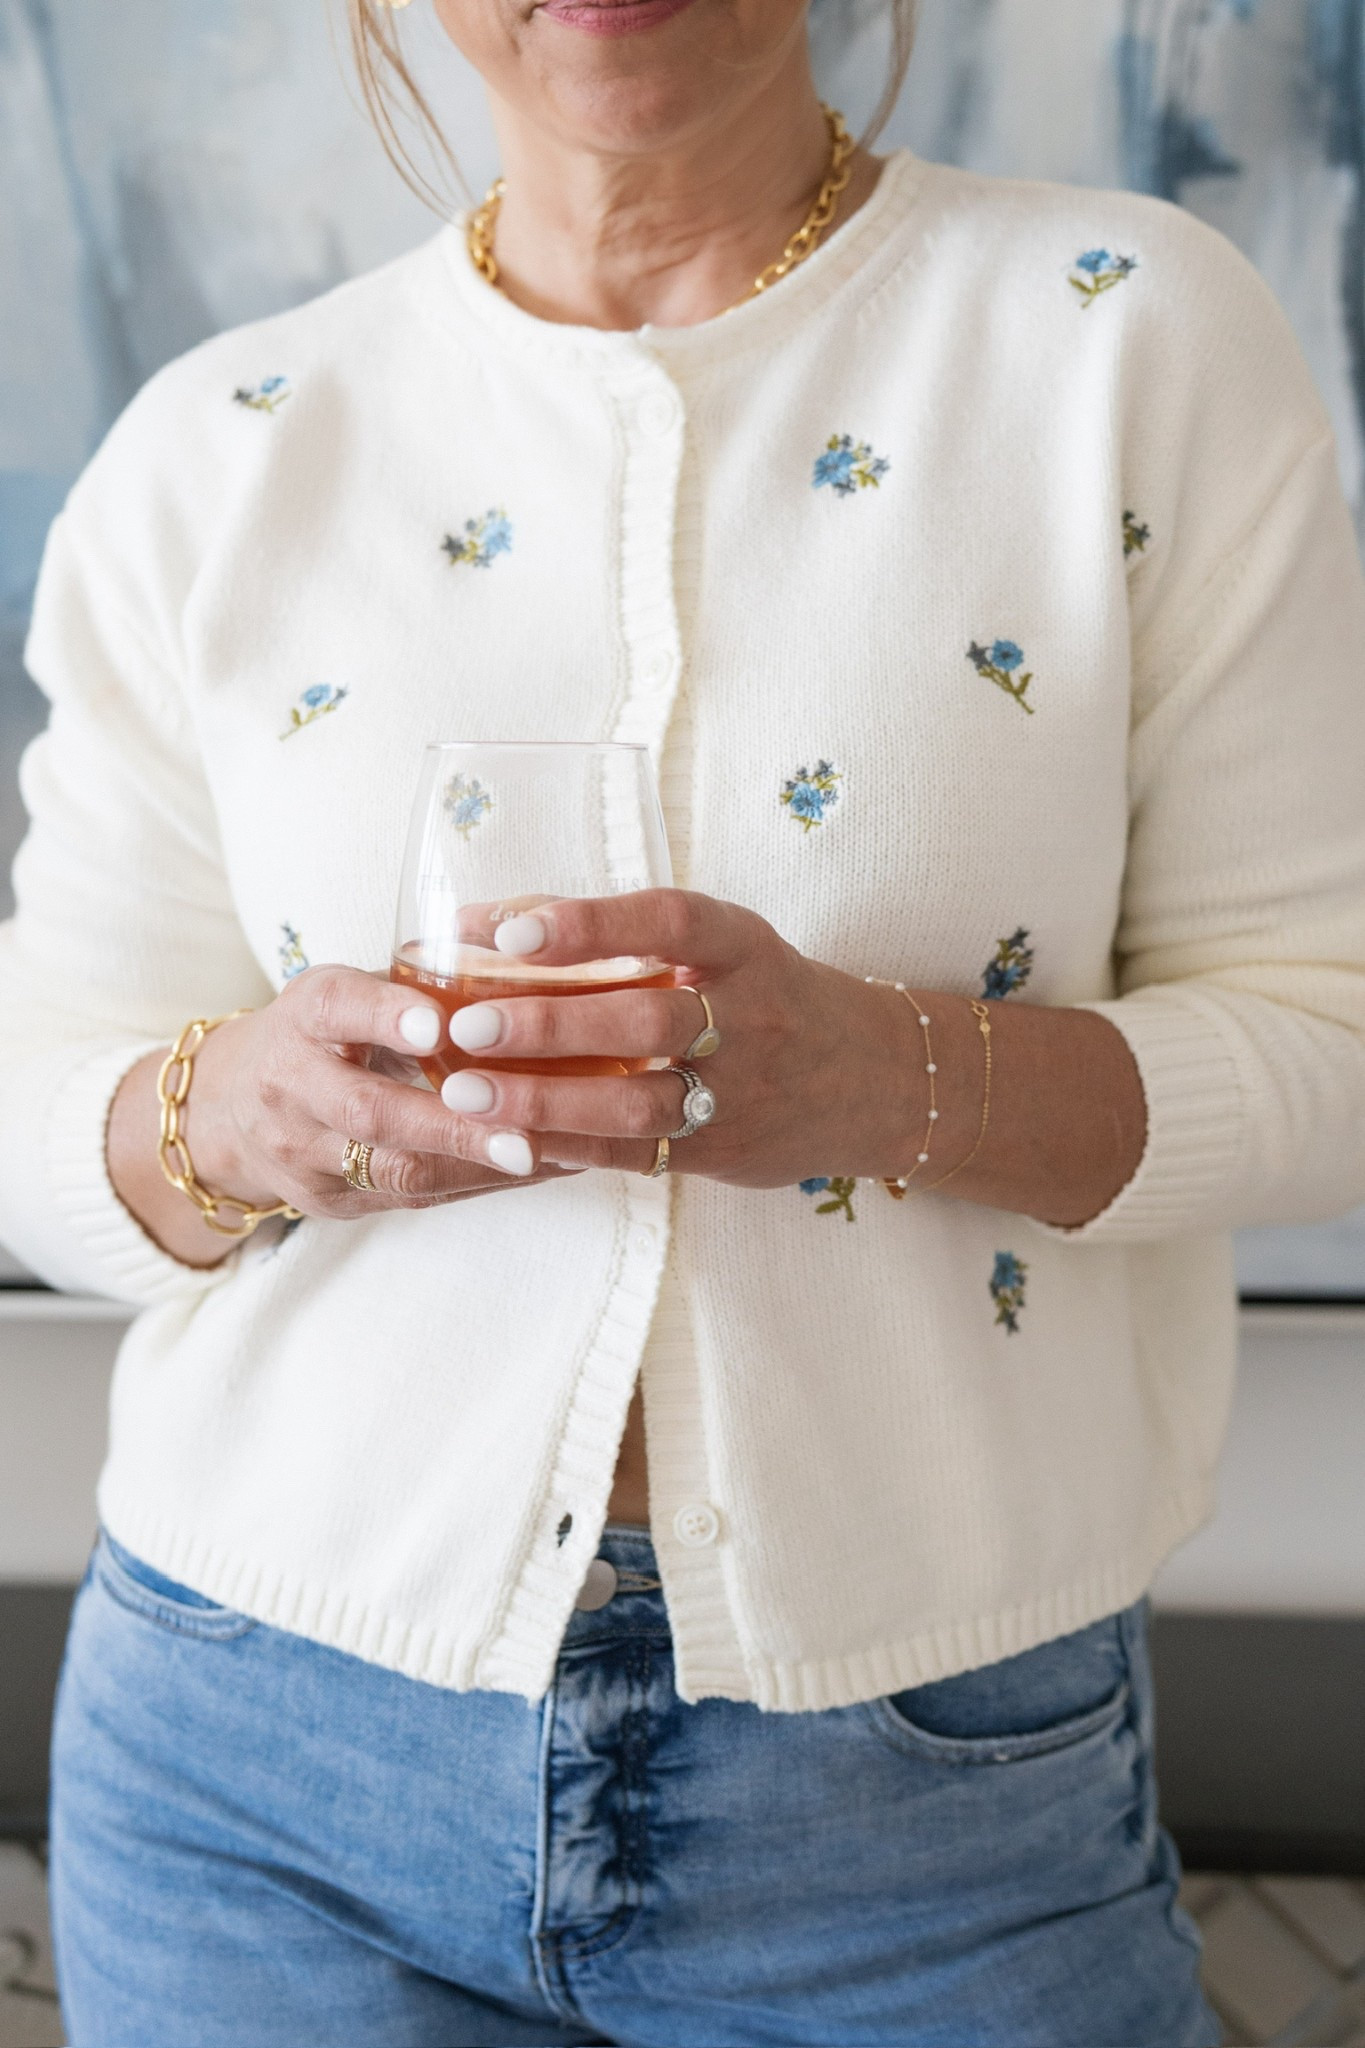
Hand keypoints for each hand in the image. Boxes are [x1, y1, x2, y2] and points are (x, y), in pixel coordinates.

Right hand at [184, 966, 575, 1217]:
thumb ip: (416, 986)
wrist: (233, 1105)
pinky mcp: (326, 1197)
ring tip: (538, 1158)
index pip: (339, 1009)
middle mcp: (292, 1083)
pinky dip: (472, 1184)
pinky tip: (527, 1172)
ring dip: (471, 1165)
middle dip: (451, 1125)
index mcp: (305, 1014)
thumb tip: (523, 964)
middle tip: (523, 1134)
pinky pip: (407, 1199)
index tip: (438, 1026)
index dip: (387, 1016)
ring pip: (391, 1168)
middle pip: (369, 1110)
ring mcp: (303, 1150)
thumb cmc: (326, 1034)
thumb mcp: (352, 993)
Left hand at [436, 889, 920, 1184]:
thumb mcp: (719, 946)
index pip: (670, 921)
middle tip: (470, 1025)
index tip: (511, 931)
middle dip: (551, 1023)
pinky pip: (639, 1154)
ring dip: (546, 1100)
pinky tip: (508, 1137)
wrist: (872, 1080)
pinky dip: (570, 1146)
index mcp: (744, 946)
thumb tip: (483, 920)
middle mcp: (752, 1016)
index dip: (590, 924)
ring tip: (468, 1092)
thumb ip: (616, 933)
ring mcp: (743, 1091)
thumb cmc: (762, 994)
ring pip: (640, 1102)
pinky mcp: (725, 1152)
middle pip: (648, 1019)